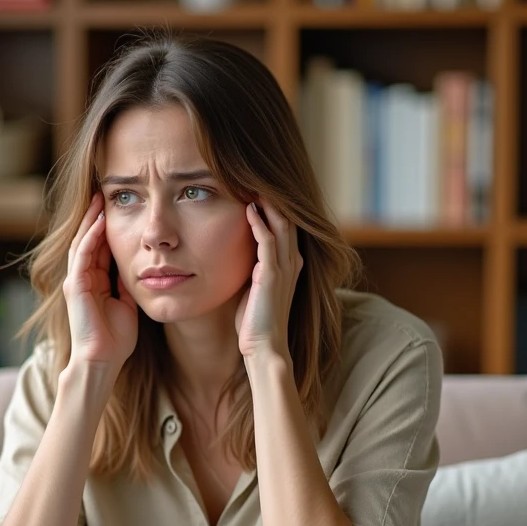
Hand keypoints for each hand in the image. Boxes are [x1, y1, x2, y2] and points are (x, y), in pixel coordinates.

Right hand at [63, 192, 137, 372]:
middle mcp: (82, 278)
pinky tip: (99, 222)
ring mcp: (76, 281)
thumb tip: (138, 267)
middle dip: (95, 217)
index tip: (117, 208)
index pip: (98, 247)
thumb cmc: (116, 338)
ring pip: (82, 243)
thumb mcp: (127, 303)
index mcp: (94, 281)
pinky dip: (90, 238)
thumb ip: (127, 285)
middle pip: (87, 240)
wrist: (103, 360)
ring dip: (90, 221)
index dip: (106, 227)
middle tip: (104, 193)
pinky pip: (82, 256)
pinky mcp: (75, 286)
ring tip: (100, 200)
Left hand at [236, 199, 302, 359]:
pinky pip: (268, 242)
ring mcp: (284, 269)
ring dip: (269, 204)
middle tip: (258, 177)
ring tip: (254, 184)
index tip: (259, 188)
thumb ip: (252, 268)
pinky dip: (260, 223)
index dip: (276, 207)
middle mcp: (292, 263)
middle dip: (275, 198)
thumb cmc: (256, 322)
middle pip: (288, 219)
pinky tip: (250, 209)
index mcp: (290, 265)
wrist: (264, 348)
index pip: (287, 226)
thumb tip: (233, 252)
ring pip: (282, 225)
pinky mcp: (271, 277)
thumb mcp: (255, 289)